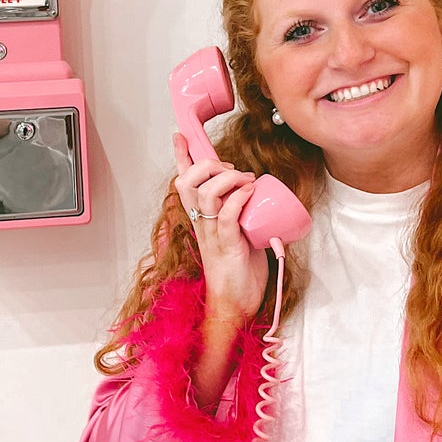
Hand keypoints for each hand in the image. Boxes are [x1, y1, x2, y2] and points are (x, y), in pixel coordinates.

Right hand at [171, 131, 266, 322]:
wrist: (235, 305)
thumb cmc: (239, 271)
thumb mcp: (238, 233)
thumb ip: (242, 213)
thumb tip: (261, 193)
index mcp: (201, 218)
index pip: (185, 183)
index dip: (182, 158)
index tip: (181, 136)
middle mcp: (200, 223)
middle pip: (187, 182)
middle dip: (208, 165)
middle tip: (232, 170)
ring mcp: (211, 234)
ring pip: (205, 193)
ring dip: (227, 179)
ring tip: (246, 181)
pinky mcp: (226, 246)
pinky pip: (225, 215)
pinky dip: (237, 198)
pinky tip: (250, 191)